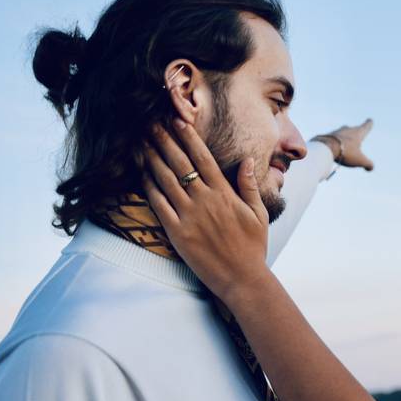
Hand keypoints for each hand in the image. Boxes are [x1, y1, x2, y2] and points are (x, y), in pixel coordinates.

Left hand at [141, 119, 271, 303]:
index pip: (203, 158)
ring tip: (141, 143)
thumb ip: (249, 186)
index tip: (177, 121)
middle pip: (180, 164)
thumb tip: (247, 161)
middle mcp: (205, 201)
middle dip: (164, 141)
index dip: (188, 138)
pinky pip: (159, 205)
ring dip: (152, 159)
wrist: (243, 278)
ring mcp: (190, 216)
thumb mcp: (259, 214)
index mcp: (225, 194)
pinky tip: (142, 174)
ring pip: (166, 180)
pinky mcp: (178, 233)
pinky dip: (149, 187)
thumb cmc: (253, 247)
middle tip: (151, 124)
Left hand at [312, 118, 374, 170]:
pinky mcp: (328, 136)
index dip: (369, 124)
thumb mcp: (360, 160)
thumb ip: (368, 164)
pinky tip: (335, 146)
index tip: (370, 120)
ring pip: (343, 132)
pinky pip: (333, 138)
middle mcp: (348, 130)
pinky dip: (336, 141)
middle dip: (357, 130)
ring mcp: (337, 132)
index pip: (366, 126)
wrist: (326, 148)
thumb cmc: (346, 152)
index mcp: (358, 133)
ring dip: (345, 136)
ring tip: (346, 141)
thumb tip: (371, 168)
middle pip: (354, 129)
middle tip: (358, 130)